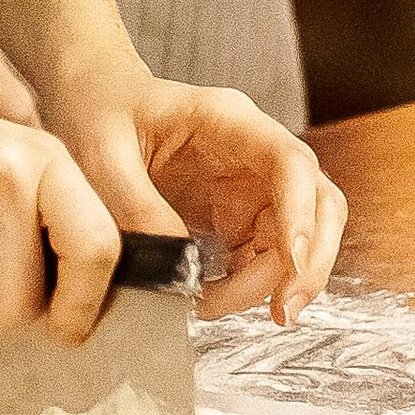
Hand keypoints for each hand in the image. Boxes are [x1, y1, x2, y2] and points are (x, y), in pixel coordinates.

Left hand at [42, 53, 344, 326]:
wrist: (95, 101)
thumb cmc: (101, 113)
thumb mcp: (102, 156)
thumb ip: (137, 206)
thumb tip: (179, 265)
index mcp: (229, 121)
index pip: (290, 163)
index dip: (301, 213)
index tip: (291, 263)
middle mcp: (255, 152)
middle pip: (319, 203)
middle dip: (311, 261)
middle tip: (283, 312)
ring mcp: (252, 185)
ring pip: (301, 236)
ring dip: (276, 281)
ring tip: (214, 308)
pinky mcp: (239, 215)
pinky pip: (266, 255)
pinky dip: (252, 285)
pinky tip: (213, 301)